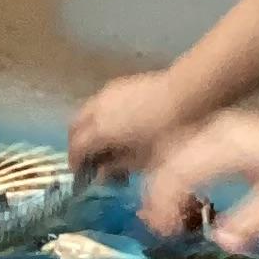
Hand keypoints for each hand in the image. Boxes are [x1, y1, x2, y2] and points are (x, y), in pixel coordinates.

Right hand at [70, 69, 186, 180]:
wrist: (183, 94)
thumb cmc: (165, 133)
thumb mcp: (142, 159)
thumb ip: (118, 166)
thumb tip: (102, 172)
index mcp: (100, 129)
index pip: (77, 147)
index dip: (76, 162)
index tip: (81, 174)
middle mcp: (96, 109)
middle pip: (75, 126)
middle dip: (77, 143)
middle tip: (87, 158)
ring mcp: (106, 94)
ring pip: (85, 111)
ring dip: (87, 127)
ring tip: (102, 142)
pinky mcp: (118, 84)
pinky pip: (99, 102)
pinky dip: (98, 115)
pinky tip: (116, 125)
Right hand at [141, 110, 258, 251]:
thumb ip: (254, 222)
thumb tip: (221, 243)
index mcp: (227, 145)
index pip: (178, 171)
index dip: (163, 203)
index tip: (164, 233)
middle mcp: (216, 130)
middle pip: (168, 158)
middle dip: (156, 194)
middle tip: (158, 229)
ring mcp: (219, 128)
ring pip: (173, 152)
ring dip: (164, 184)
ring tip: (167, 217)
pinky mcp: (223, 134)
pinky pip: (186, 150)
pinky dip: (177, 174)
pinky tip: (186, 199)